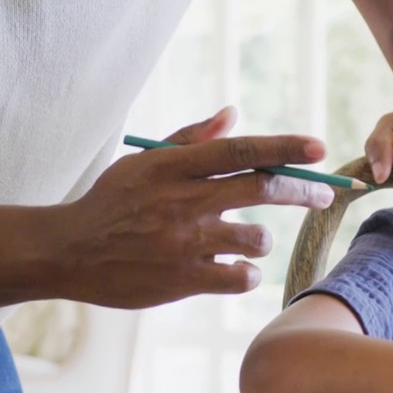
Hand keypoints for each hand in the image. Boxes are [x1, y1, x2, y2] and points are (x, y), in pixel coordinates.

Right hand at [51, 106, 333, 308]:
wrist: (67, 252)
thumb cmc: (111, 201)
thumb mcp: (144, 160)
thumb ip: (191, 138)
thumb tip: (233, 114)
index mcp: (175, 166)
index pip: (241, 150)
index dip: (285, 146)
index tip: (319, 147)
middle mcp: (184, 200)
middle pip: (262, 188)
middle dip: (303, 190)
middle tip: (325, 194)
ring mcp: (185, 241)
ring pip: (257, 237)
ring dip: (262, 239)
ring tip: (247, 240)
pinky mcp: (183, 279)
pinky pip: (241, 275)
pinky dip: (246, 272)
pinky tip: (233, 268)